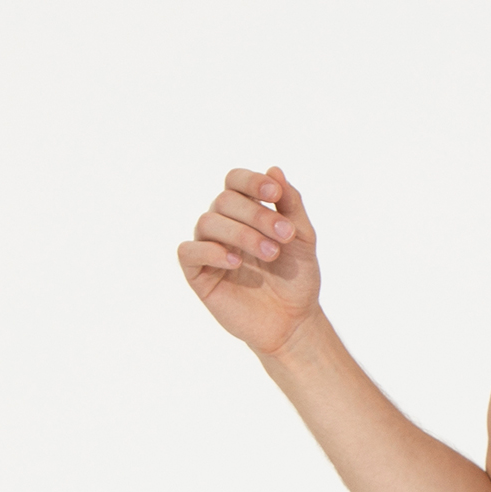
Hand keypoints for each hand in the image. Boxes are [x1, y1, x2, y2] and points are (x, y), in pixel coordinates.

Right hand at [176, 165, 320, 358]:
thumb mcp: (301, 238)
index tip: (274, 193)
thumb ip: (290, 204)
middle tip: (284, 236)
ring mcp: (208, 248)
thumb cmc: (296, 279)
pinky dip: (211, 251)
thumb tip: (274, 169)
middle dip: (256, 214)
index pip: (234, 181)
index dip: (251, 181)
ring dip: (241, 234)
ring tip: (270, 253)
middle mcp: (222, 225)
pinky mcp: (198, 274)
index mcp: (244, 212)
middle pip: (224, 200)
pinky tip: (236, 263)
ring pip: (207, 222)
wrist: (293, 322)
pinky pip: (189, 251)